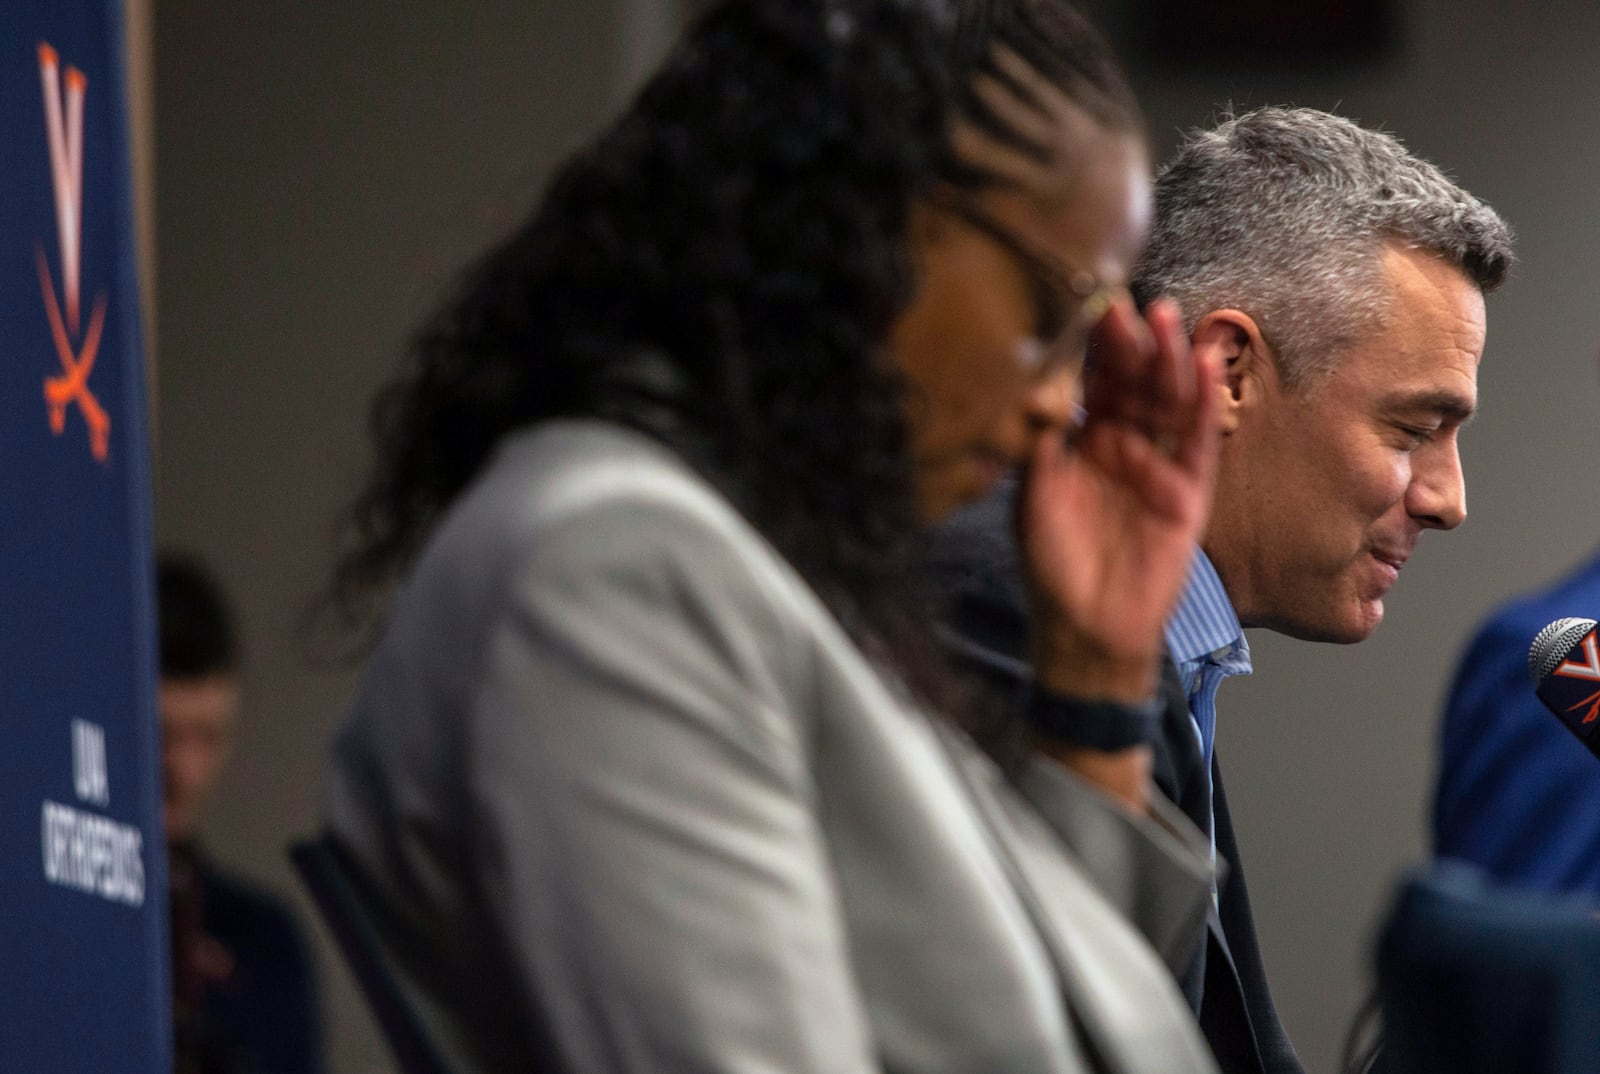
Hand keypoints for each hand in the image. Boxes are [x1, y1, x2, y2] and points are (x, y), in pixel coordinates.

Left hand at [1019, 297, 1220, 701]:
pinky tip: (1205, 369)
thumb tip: (1035, 387)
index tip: (1095, 309)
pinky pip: (1198, 444)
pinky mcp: (1187, 494)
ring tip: (1170, 323)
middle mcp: (1121, 448)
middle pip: (1134, 386)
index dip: (1096, 350)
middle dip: (1135, 346)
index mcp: (1080, 445)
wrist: (1088, 628)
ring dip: (1171, 364)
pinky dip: (1203, 407)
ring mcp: (1157, 468)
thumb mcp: (1033, 499)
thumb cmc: (1052, 567)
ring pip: (1168, 405)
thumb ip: (1039, 446)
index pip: (1092, 385)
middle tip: (1135, 307)